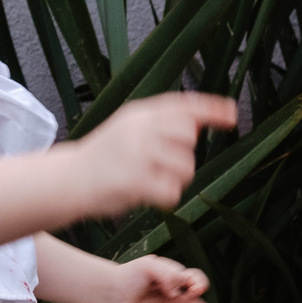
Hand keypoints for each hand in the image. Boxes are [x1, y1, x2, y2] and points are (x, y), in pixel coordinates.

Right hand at [76, 92, 236, 216]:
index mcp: (139, 114)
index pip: (183, 105)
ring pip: (185, 168)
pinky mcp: (135, 182)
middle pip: (190, 138)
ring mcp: (137, 155)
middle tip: (162, 165)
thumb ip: (158, 123)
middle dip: (184, 155)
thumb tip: (197, 122)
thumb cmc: (103, 156)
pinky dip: (165, 197)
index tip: (232, 114)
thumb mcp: (127, 127)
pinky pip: (172, 192)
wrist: (69, 179)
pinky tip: (147, 195)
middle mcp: (140, 130)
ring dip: (175, 179)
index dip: (211, 109)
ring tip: (150, 180)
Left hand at [109, 255, 209, 302]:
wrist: (114, 291)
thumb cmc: (130, 274)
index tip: (193, 290)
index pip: (194, 276)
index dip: (199, 283)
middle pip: (195, 293)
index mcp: (173, 272)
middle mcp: (174, 287)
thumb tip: (176, 291)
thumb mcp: (148, 266)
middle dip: (199, 299)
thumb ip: (166, 274)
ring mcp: (169, 301)